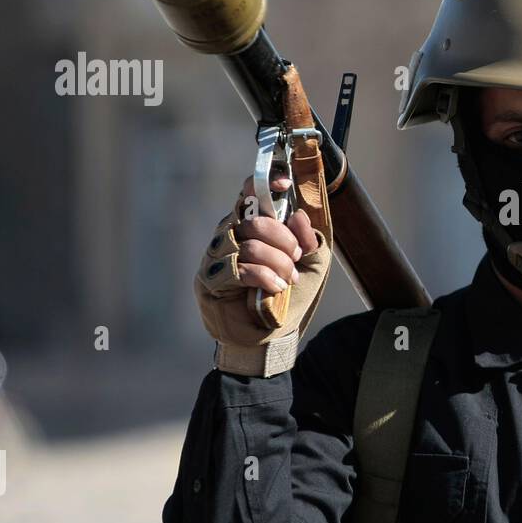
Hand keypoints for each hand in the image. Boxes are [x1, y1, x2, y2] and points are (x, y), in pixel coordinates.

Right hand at [194, 167, 333, 375]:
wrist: (271, 339)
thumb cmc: (289, 299)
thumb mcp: (311, 266)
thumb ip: (309, 239)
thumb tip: (298, 214)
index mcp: (252, 226)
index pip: (249, 194)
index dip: (265, 183)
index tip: (285, 184)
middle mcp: (230, 236)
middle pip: (254, 219)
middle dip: (283, 240)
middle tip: (296, 260)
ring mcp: (217, 257)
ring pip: (249, 244)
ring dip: (277, 262)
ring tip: (287, 280)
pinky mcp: (210, 280)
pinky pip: (238, 267)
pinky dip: (263, 276)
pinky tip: (275, 289)